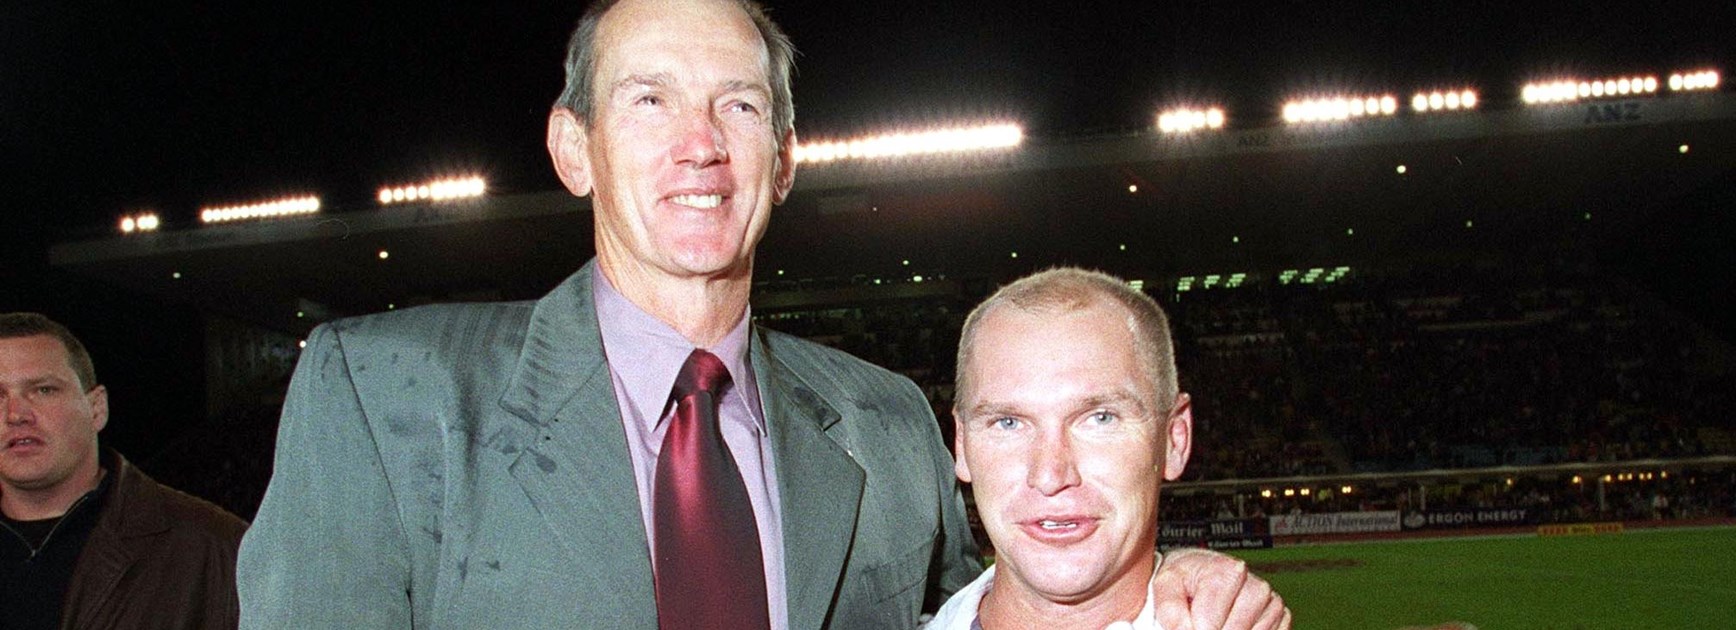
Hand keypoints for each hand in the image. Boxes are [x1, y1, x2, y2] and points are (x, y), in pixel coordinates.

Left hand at [1152, 547, 1289, 629]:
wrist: (1202, 572)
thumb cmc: (1187, 577)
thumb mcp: (1166, 583)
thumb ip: (1171, 609)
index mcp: (1228, 572)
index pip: (1209, 625)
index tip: (1187, 623)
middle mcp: (1256, 586)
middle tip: (1200, 620)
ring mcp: (1271, 603)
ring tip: (1216, 620)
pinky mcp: (1280, 617)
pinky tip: (1231, 624)